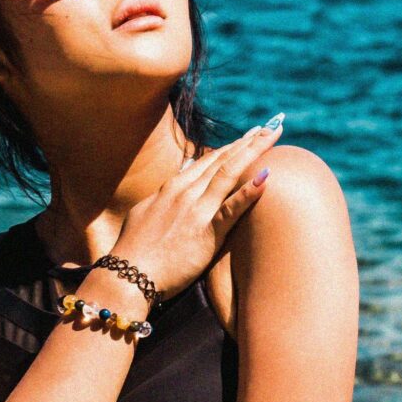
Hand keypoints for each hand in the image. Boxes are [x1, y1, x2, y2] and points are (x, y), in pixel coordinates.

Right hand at [105, 115, 283, 302]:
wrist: (127, 276)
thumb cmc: (134, 250)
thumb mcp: (145, 213)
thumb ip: (163, 199)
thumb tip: (172, 188)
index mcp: (172, 187)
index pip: (208, 160)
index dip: (232, 146)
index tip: (250, 134)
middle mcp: (186, 192)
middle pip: (223, 159)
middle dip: (249, 141)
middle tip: (272, 125)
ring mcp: (195, 210)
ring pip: (229, 173)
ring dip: (254, 151)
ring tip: (274, 135)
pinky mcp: (205, 232)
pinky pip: (231, 208)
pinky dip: (249, 190)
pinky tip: (267, 175)